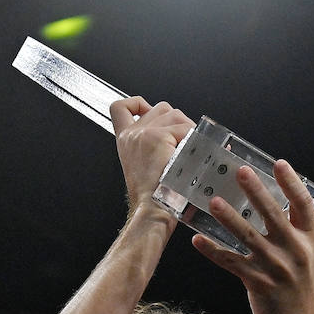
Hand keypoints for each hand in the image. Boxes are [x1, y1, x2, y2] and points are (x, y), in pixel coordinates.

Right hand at [110, 97, 192, 214]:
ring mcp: (143, 133)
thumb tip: (181, 132)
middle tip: (184, 145)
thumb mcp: (148, 167)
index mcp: (126, 141)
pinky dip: (193, 141)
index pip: (120, 107)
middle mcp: (132, 134)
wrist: (152, 211)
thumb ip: (155, 146)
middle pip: (161, 107)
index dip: (137, 103)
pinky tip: (190, 157)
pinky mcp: (157, 137)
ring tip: (188, 153)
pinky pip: (184, 128)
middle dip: (178, 121)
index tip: (148, 110)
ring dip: (188, 131)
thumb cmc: (155, 197)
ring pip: (175, 114)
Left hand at [192, 159, 313, 313]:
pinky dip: (213, 251)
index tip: (278, 163)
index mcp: (310, 240)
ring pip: (248, 237)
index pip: (303, 205)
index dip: (291, 183)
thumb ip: (294, 232)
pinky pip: (231, 262)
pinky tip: (198, 240)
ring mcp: (276, 268)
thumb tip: (273, 204)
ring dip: (229, 218)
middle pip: (274, 214)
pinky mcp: (258, 283)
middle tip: (240, 172)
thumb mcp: (308, 256)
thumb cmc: (301, 289)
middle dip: (256, 191)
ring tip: (213, 202)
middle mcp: (295, 251)